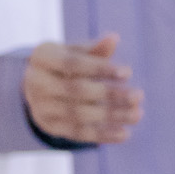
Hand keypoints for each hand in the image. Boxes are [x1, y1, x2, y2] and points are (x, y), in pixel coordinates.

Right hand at [22, 33, 142, 144]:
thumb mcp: (75, 52)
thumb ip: (94, 49)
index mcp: (42, 58)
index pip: (72, 64)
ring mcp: (41, 107)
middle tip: (138, 95)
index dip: (100, 68)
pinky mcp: (49, 126)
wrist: (37, 87)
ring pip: (79, 114)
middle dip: (110, 94)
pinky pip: (78, 133)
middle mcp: (36, 82)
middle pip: (76, 90)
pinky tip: (124, 134)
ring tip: (137, 114)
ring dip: (111, 116)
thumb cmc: (63, 64)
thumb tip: (114, 39)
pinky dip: (102, 135)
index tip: (128, 73)